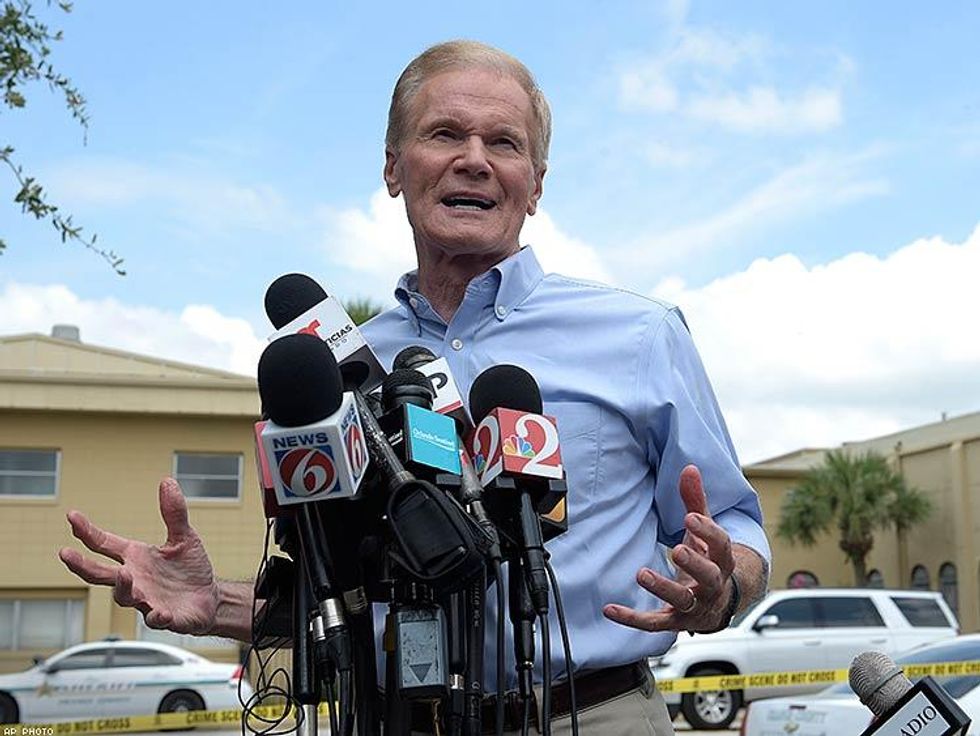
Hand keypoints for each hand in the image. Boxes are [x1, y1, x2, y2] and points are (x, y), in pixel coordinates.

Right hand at [58, 477, 220, 634]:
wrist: (209, 598)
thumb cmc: (190, 569)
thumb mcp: (184, 537)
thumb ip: (174, 513)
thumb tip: (167, 481)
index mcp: (135, 557)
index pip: (104, 544)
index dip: (87, 531)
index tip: (71, 515)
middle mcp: (134, 579)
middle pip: (99, 574)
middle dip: (80, 565)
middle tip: (65, 553)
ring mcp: (146, 600)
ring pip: (124, 596)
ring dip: (122, 586)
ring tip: (124, 574)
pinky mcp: (163, 617)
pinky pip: (155, 619)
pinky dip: (157, 616)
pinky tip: (162, 613)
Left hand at [603, 464, 736, 632]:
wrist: (718, 602)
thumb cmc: (708, 558)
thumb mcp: (704, 530)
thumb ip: (696, 500)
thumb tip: (689, 469)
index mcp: (721, 559)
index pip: (721, 545)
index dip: (708, 531)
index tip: (691, 517)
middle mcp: (712, 585)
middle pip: (709, 577)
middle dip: (694, 564)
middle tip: (677, 550)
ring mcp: (695, 606)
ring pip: (682, 601)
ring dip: (663, 588)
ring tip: (642, 574)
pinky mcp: (676, 622)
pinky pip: (655, 623)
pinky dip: (632, 619)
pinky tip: (610, 609)